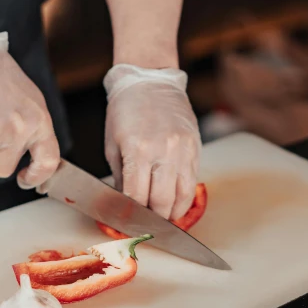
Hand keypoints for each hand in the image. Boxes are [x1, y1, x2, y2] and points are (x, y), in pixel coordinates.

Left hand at [104, 64, 200, 219]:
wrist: (150, 82)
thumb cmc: (125, 112)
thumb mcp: (113, 144)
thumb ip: (121, 177)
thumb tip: (123, 206)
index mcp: (138, 150)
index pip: (136, 197)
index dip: (130, 215)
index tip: (127, 223)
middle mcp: (163, 151)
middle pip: (161, 202)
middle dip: (152, 220)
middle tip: (145, 226)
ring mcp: (182, 150)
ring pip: (181, 196)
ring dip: (171, 214)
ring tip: (162, 220)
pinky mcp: (195, 148)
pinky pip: (192, 182)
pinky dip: (184, 199)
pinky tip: (175, 205)